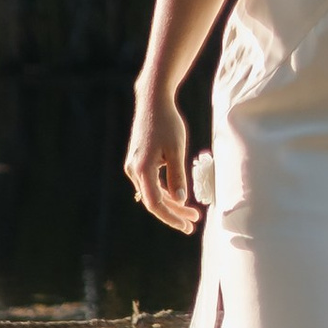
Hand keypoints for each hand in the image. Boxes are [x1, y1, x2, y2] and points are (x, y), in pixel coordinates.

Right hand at [126, 86, 201, 232]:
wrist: (152, 101)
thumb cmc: (167, 123)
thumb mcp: (177, 150)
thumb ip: (177, 177)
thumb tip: (181, 201)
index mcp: (142, 169)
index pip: (155, 203)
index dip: (171, 217)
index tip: (187, 226)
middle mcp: (134, 170)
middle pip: (154, 200)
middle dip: (175, 213)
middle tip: (193, 223)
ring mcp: (134, 166)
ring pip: (153, 192)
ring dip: (172, 203)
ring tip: (192, 212)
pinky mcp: (138, 161)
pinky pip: (151, 183)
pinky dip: (165, 190)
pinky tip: (179, 197)